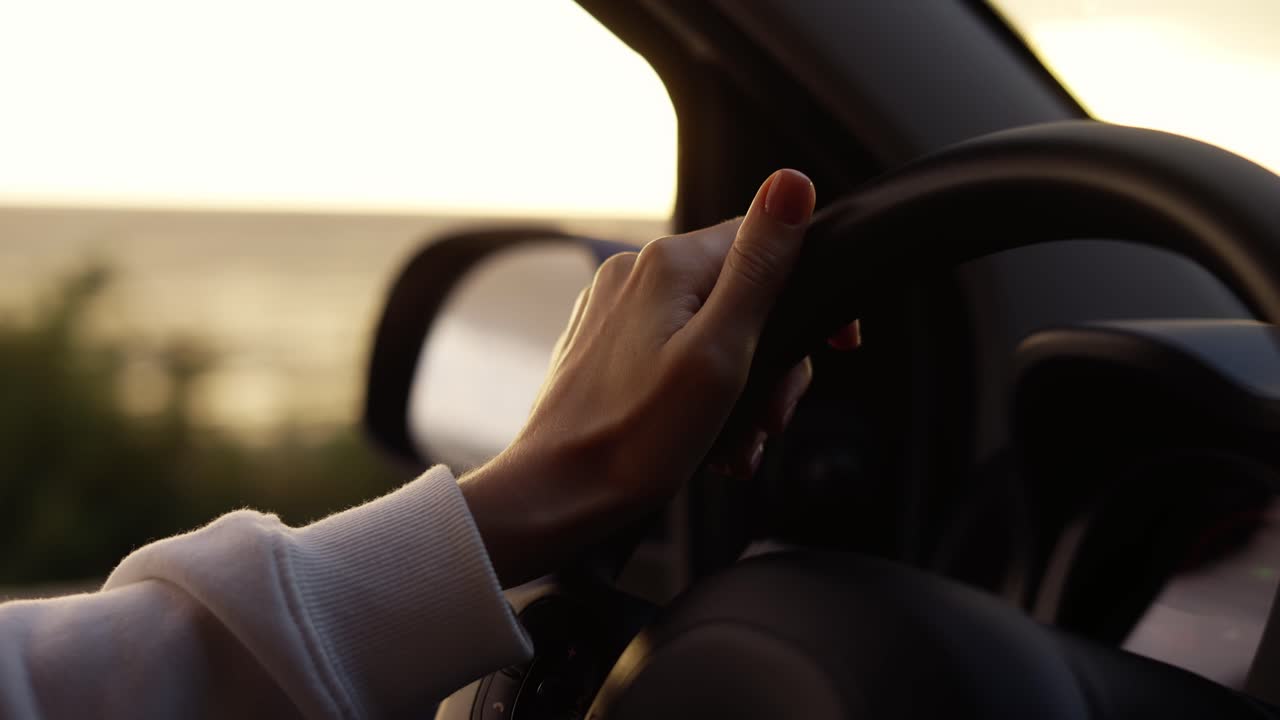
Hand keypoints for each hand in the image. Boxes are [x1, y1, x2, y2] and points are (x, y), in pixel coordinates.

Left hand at [461, 169, 816, 585]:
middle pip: (741, 295)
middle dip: (771, 361)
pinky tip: (708, 441)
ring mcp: (615, 311)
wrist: (555, 496)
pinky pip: (675, 355)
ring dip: (740, 389)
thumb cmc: (636, 439)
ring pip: (711, 331)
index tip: (834, 346)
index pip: (766, 243)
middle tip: (769, 419)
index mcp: (668, 264)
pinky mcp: (605, 347)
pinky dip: (701, 396)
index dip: (807, 295)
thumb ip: (760, 267)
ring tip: (738, 442)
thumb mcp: (720, 353)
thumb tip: (792, 182)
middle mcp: (635, 274)